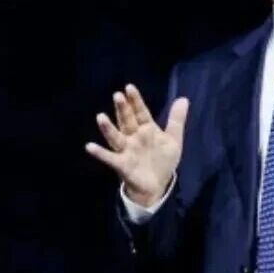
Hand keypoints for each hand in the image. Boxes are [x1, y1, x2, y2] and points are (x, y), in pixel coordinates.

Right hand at [85, 84, 188, 205]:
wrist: (157, 185)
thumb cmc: (162, 160)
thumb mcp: (173, 140)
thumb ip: (176, 120)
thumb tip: (183, 99)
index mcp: (146, 129)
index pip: (140, 112)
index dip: (135, 101)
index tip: (129, 87)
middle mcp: (134, 137)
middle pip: (127, 121)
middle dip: (122, 109)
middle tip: (117, 96)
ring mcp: (126, 150)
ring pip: (116, 137)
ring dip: (108, 128)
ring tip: (100, 117)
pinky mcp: (122, 164)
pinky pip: (109, 158)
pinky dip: (100, 153)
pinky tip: (89, 147)